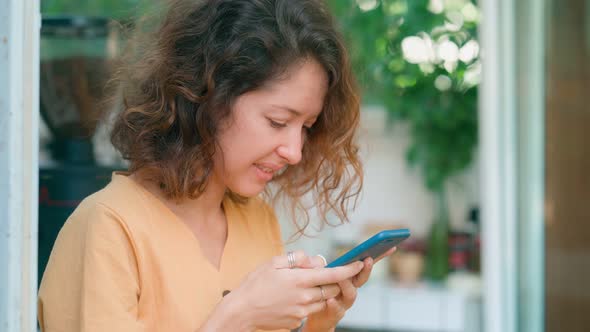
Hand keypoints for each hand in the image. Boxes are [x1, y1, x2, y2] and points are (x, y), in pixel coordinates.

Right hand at [219, 250, 364, 330]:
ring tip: (303, 285)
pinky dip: (308, 302)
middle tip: (326, 273)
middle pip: (331, 288)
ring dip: (321, 292)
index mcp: (300, 280)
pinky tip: (292, 297)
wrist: (242, 311)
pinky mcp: (297, 320)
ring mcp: (302, 311)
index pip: (333, 274)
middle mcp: (304, 297)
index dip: (349, 269)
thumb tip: (315, 260)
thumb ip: (298, 258)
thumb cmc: (255, 284)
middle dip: (334, 280)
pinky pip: (310, 309)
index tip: (359, 263)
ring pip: (322, 300)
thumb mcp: (274, 262)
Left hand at [302, 247, 396, 331]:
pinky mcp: (335, 313)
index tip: (390, 246)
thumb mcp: (324, 276)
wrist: (318, 316)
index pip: (366, 264)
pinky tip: (331, 299)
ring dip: (348, 285)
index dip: (379, 255)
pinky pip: (336, 308)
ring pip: (351, 293)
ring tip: (342, 278)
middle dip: (366, 269)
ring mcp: (345, 302)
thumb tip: (316, 258)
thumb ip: (322, 267)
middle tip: (367, 260)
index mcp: (350, 277)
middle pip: (361, 278)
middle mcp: (351, 289)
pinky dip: (334, 304)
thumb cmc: (322, 292)